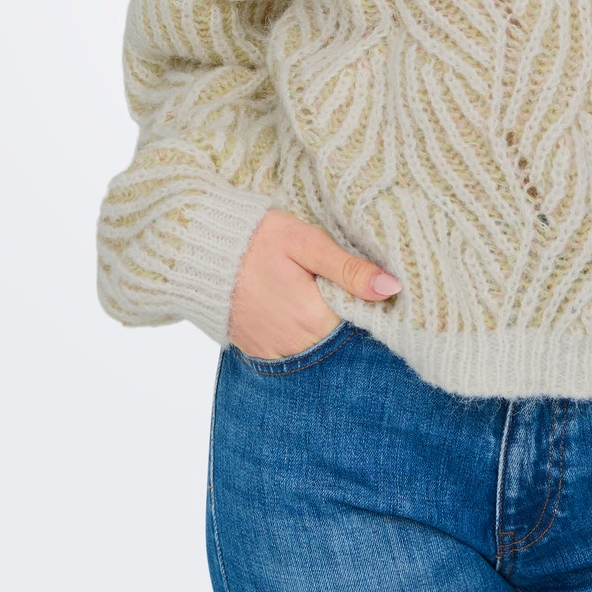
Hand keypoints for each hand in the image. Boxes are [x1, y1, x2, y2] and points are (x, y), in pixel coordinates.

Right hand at [227, 207, 401, 359]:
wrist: (200, 249)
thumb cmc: (256, 239)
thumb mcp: (306, 243)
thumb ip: (349, 269)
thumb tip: (392, 288)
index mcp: (313, 319)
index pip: (362, 324)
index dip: (368, 304)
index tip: (366, 285)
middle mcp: (295, 345)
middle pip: (339, 339)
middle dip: (345, 316)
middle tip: (333, 284)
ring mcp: (274, 353)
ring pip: (316, 348)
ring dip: (321, 327)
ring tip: (312, 294)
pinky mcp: (258, 352)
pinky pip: (291, 352)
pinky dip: (299, 335)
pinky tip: (293, 307)